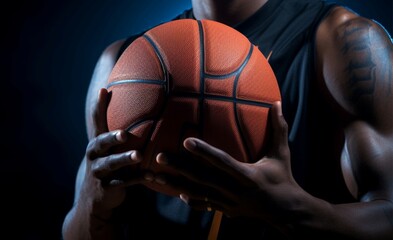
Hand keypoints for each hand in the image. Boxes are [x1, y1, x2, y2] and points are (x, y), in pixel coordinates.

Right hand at [80, 88, 147, 216]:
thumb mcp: (110, 150)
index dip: (99, 106)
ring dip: (125, 159)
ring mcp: (99, 172)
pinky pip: (124, 182)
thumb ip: (121, 133)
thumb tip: (145, 107)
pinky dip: (139, 179)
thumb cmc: (110, 166)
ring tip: (139, 156)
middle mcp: (95, 155)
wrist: (96, 198)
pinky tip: (153, 176)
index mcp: (97, 142)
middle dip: (112, 137)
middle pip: (101, 143)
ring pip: (111, 164)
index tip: (104, 90)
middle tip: (124, 133)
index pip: (96, 120)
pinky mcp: (107, 187)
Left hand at [153, 102, 301, 224]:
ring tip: (156, 178)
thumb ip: (278, 128)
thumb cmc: (284, 178)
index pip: (221, 161)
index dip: (203, 152)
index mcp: (246, 175)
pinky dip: (192, 200)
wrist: (287, 213)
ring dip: (176, 185)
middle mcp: (234, 190)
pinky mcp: (227, 210)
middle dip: (179, 168)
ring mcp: (228, 202)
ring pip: (198, 193)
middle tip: (159, 157)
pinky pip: (205, 205)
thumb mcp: (282, 154)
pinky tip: (179, 194)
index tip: (185, 141)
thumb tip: (276, 102)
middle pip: (201, 178)